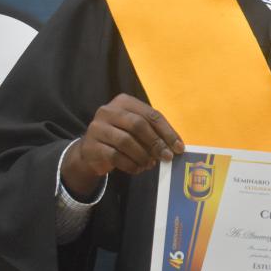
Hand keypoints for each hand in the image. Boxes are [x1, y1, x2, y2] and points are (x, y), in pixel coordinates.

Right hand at [62, 93, 184, 194]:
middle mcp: (108, 110)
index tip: (179, 148)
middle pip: (138, 125)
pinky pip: (115, 156)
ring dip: (143, 156)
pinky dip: (130, 164)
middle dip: (156, 143)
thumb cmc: (120, 137)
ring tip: (150, 164)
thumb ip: (154, 133)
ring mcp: (97, 127)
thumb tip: (176, 147)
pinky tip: (137, 169)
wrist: (91, 151)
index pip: (151, 114)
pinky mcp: (92, 145)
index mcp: (124, 102)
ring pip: (126, 141)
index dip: (167, 132)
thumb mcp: (137, 130)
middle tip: (166, 157)